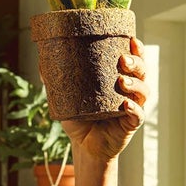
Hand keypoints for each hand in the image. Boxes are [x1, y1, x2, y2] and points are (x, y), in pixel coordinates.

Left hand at [60, 37, 148, 159]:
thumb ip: (56, 81)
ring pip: (144, 92)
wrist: (83, 145)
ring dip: (135, 84)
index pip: (133, 60)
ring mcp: (133, 107)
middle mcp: (130, 91)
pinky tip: (125, 104)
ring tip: (122, 80)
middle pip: (142, 72)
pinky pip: (138, 115)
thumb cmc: (79, 118)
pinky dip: (134, 109)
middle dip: (136, 63)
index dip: (136, 49)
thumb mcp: (66, 97)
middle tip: (123, 59)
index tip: (131, 39)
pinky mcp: (131, 124)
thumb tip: (42, 64)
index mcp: (118, 79)